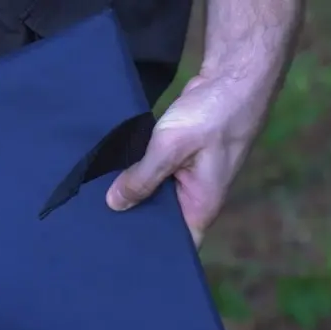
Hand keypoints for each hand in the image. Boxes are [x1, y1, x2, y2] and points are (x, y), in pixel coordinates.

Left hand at [105, 71, 273, 245]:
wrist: (236, 74)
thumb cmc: (214, 113)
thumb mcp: (170, 146)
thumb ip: (142, 178)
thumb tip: (114, 204)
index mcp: (201, 207)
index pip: (176, 246)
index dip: (149, 252)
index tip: (115, 254)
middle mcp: (197, 198)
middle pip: (161, 222)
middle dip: (133, 222)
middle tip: (94, 228)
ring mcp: (191, 178)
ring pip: (156, 197)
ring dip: (133, 195)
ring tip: (94, 206)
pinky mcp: (182, 159)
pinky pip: (156, 176)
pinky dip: (138, 176)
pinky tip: (111, 178)